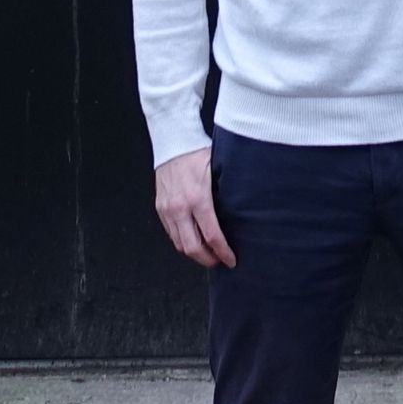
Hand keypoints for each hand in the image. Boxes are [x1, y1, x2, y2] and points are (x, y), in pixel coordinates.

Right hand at [153, 147, 235, 268]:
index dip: (223, 252)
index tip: (231, 260)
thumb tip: (242, 216)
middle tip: (220, 261)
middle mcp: (180, 207)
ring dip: (195, 253)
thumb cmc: (197, 153)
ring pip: (180, 244)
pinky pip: (171, 234)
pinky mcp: (160, 208)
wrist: (173, 142)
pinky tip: (194, 239)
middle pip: (193, 248)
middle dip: (208, 260)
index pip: (212, 236)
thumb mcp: (219, 172)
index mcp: (198, 198)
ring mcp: (167, 209)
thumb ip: (226, 196)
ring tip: (208, 253)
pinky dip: (183, 241)